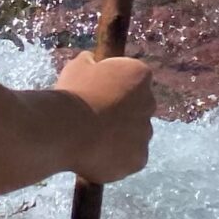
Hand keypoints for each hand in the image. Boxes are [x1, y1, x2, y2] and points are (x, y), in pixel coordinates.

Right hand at [53, 51, 153, 183]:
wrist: (69, 130)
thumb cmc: (74, 94)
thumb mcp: (78, 67)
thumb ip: (90, 61)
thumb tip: (90, 59)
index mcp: (140, 75)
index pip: (135, 79)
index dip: (116, 87)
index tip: (100, 94)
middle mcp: (150, 102)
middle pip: (139, 108)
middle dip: (123, 113)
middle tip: (97, 119)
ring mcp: (146, 133)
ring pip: (135, 135)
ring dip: (121, 137)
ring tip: (93, 140)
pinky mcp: (139, 159)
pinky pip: (130, 159)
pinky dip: (118, 159)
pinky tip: (97, 157)